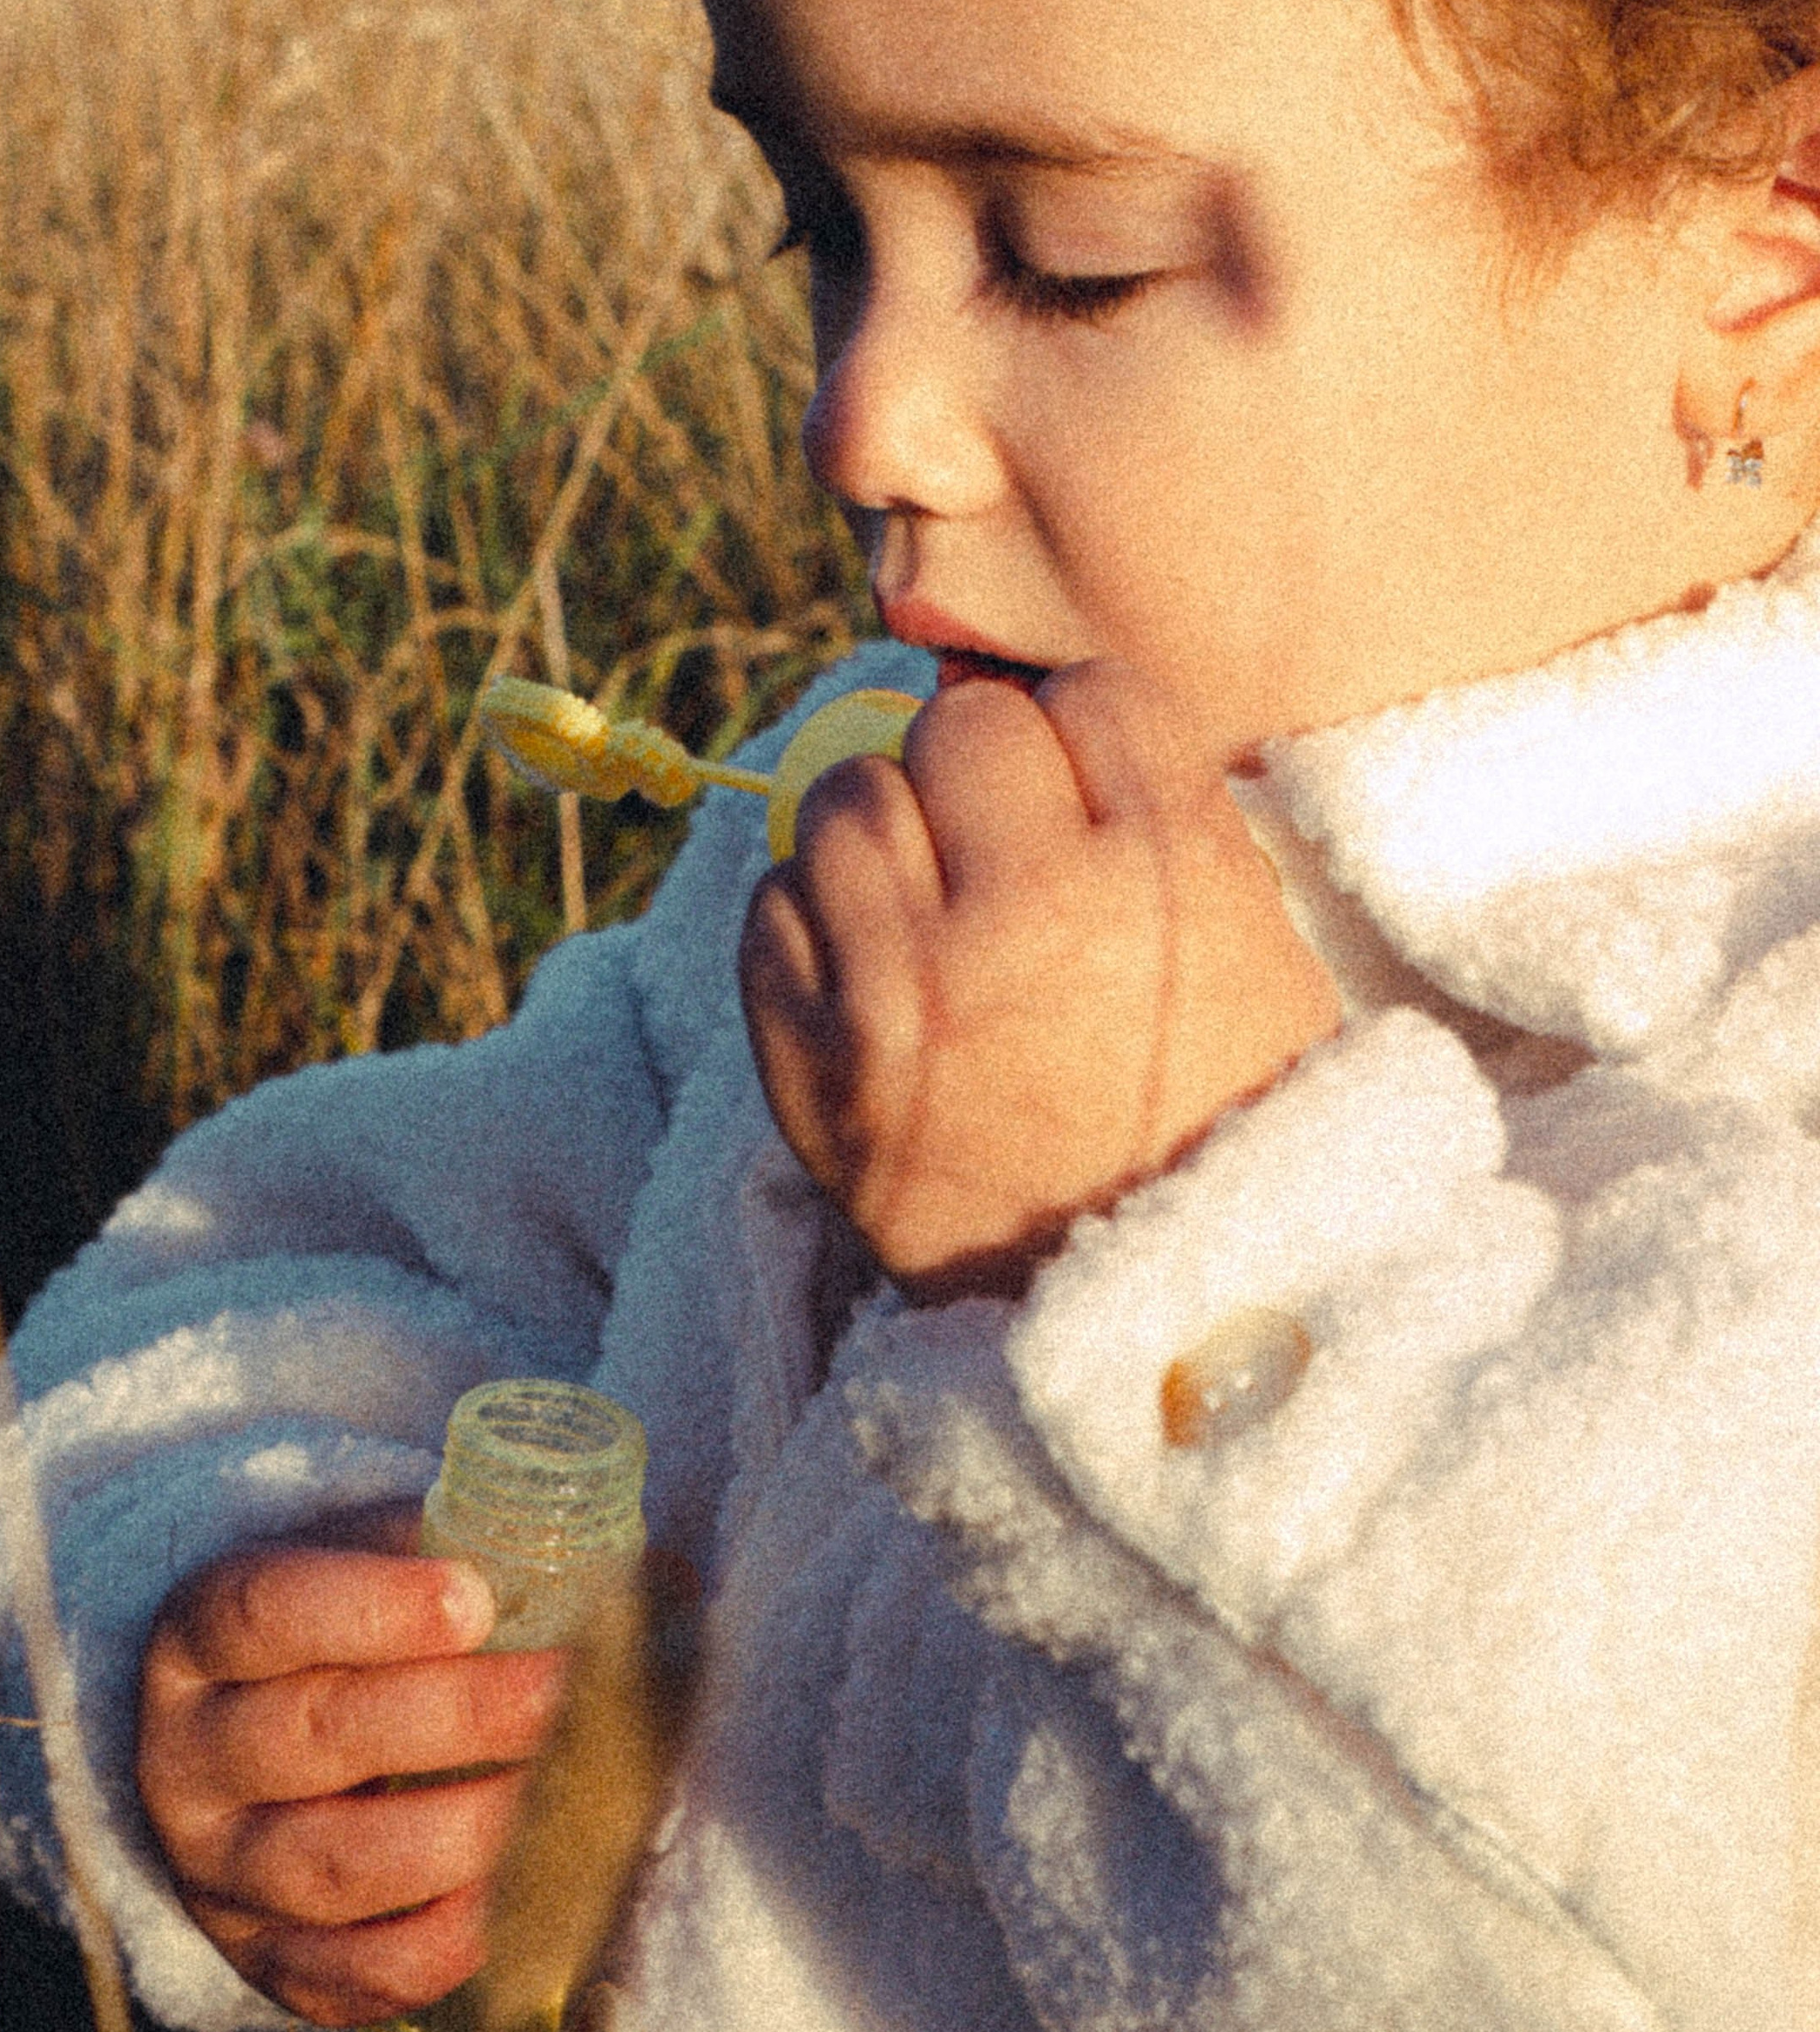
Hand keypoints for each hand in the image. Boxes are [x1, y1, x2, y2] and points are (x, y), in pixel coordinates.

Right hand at [136, 1508, 568, 2028]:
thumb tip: (656, 1573)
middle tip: (563, 1695)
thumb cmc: (338, 1640)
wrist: (248, 1753)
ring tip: (563, 1800)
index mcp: (201, 1638)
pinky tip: (517, 1905)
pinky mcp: (265, 1962)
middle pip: (314, 1737)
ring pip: (332, 1865)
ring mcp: (219, 1873)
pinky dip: (438, 1950)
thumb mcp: (364, 1570)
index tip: (475, 1599)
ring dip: (461, 1835)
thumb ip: (465, 1554)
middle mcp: (190, 1759)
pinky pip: (348, 1975)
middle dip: (454, 1717)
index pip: (266, 1612)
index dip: (370, 1607)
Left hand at [739, 657, 1342, 1301]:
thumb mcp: (1259, 962)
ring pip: (846, 800)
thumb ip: (1166, 830)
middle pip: (956, 729)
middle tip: (993, 844)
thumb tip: (1048, 720)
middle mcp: (1030, 914)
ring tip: (921, 900)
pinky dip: (811, 922)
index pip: (1088, 697)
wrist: (1152, 1334)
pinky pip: (772, 907)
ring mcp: (908, 989)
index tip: (1079, 783)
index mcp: (1165, 879)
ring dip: (882, 834)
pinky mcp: (815, 1062)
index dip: (1079, 735)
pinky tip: (867, 968)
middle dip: (975, 775)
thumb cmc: (1218, 1132)